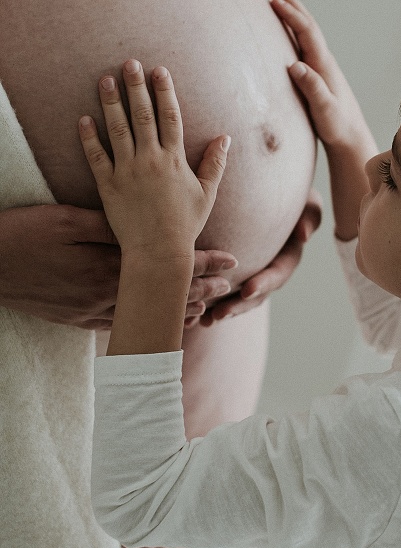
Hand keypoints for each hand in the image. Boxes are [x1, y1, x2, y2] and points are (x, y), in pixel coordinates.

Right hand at [0, 204, 239, 328]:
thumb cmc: (22, 236)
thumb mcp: (64, 221)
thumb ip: (106, 225)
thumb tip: (143, 223)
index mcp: (108, 265)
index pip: (167, 265)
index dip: (202, 263)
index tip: (230, 261)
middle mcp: (104, 293)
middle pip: (162, 294)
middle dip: (199, 291)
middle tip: (227, 289)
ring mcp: (89, 310)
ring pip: (144, 314)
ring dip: (176, 311)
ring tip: (204, 310)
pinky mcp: (76, 320)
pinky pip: (119, 325)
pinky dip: (143, 324)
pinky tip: (156, 326)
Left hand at [78, 60, 228, 262]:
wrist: (158, 252)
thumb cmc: (185, 225)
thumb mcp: (207, 193)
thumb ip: (215, 163)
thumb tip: (226, 137)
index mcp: (175, 160)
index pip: (170, 117)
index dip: (165, 91)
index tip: (159, 70)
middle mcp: (150, 161)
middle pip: (142, 115)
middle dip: (136, 86)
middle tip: (129, 62)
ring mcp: (127, 172)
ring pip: (117, 129)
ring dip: (111, 102)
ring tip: (105, 79)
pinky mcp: (108, 186)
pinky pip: (96, 157)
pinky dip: (89, 137)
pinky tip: (83, 118)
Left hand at [199, 188, 321, 324]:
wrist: (266, 194)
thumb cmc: (291, 193)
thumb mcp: (307, 201)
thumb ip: (310, 214)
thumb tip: (303, 235)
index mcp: (287, 257)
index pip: (278, 273)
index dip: (264, 283)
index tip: (247, 290)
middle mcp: (269, 271)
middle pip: (255, 294)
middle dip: (238, 306)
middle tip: (219, 314)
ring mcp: (252, 275)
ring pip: (237, 299)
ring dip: (223, 311)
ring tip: (204, 321)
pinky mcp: (233, 274)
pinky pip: (222, 292)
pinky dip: (209, 304)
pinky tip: (193, 314)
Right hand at [269, 0, 374, 152]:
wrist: (350, 136)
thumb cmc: (337, 126)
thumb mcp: (325, 110)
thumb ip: (313, 88)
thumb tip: (295, 66)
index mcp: (324, 65)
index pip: (307, 31)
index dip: (290, 14)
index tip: (272, 0)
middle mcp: (323, 60)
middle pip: (308, 24)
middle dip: (291, 3)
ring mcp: (321, 65)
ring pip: (306, 31)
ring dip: (293, 12)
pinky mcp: (317, 72)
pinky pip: (303, 43)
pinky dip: (293, 29)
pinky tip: (284, 29)